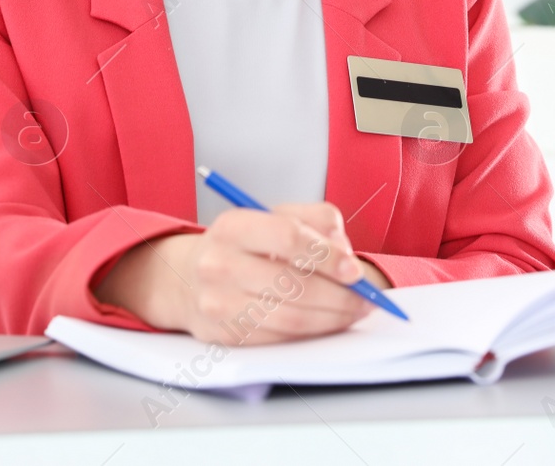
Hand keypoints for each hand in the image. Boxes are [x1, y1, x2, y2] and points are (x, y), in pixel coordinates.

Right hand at [94, 201, 374, 344]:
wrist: (189, 278)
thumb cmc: (244, 245)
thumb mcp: (274, 216)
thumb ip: (315, 219)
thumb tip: (344, 249)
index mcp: (232, 226)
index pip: (288, 238)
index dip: (327, 256)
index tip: (353, 270)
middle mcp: (218, 264)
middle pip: (293, 284)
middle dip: (339, 295)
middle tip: (366, 299)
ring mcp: (217, 303)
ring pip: (290, 318)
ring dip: (332, 319)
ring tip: (354, 312)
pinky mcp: (224, 335)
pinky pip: (279, 339)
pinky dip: (312, 334)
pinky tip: (327, 323)